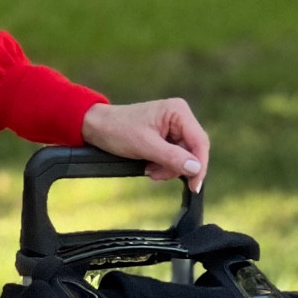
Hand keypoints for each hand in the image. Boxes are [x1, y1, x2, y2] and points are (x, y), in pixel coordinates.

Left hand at [80, 98, 208, 191]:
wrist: (97, 127)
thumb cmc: (118, 130)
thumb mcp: (145, 146)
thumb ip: (172, 157)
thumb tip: (196, 168)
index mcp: (178, 112)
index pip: (199, 142)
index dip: (199, 165)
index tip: (195, 185)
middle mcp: (180, 117)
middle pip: (192, 151)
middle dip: (176, 167)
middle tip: (156, 175)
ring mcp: (173, 127)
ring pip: (183, 157)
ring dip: (167, 169)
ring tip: (149, 170)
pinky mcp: (166, 137)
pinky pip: (174, 157)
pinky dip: (163, 166)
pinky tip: (149, 166)